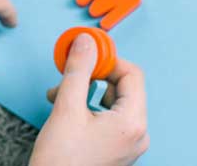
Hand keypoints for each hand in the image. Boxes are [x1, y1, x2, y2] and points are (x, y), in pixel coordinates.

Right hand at [30, 33, 148, 164]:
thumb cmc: (62, 158)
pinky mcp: (117, 149)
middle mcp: (137, 133)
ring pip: (113, 102)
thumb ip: (78, 70)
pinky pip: (109, 118)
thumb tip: (86, 42)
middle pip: (122, 88)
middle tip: (67, 76)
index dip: (108, 60)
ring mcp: (128, 143)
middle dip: (92, 77)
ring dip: (86, 92)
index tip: (84, 54)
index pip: (132, 74)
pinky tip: (66, 111)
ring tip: (59, 97)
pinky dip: (88, 108)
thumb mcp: (67, 107)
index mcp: (132, 122)